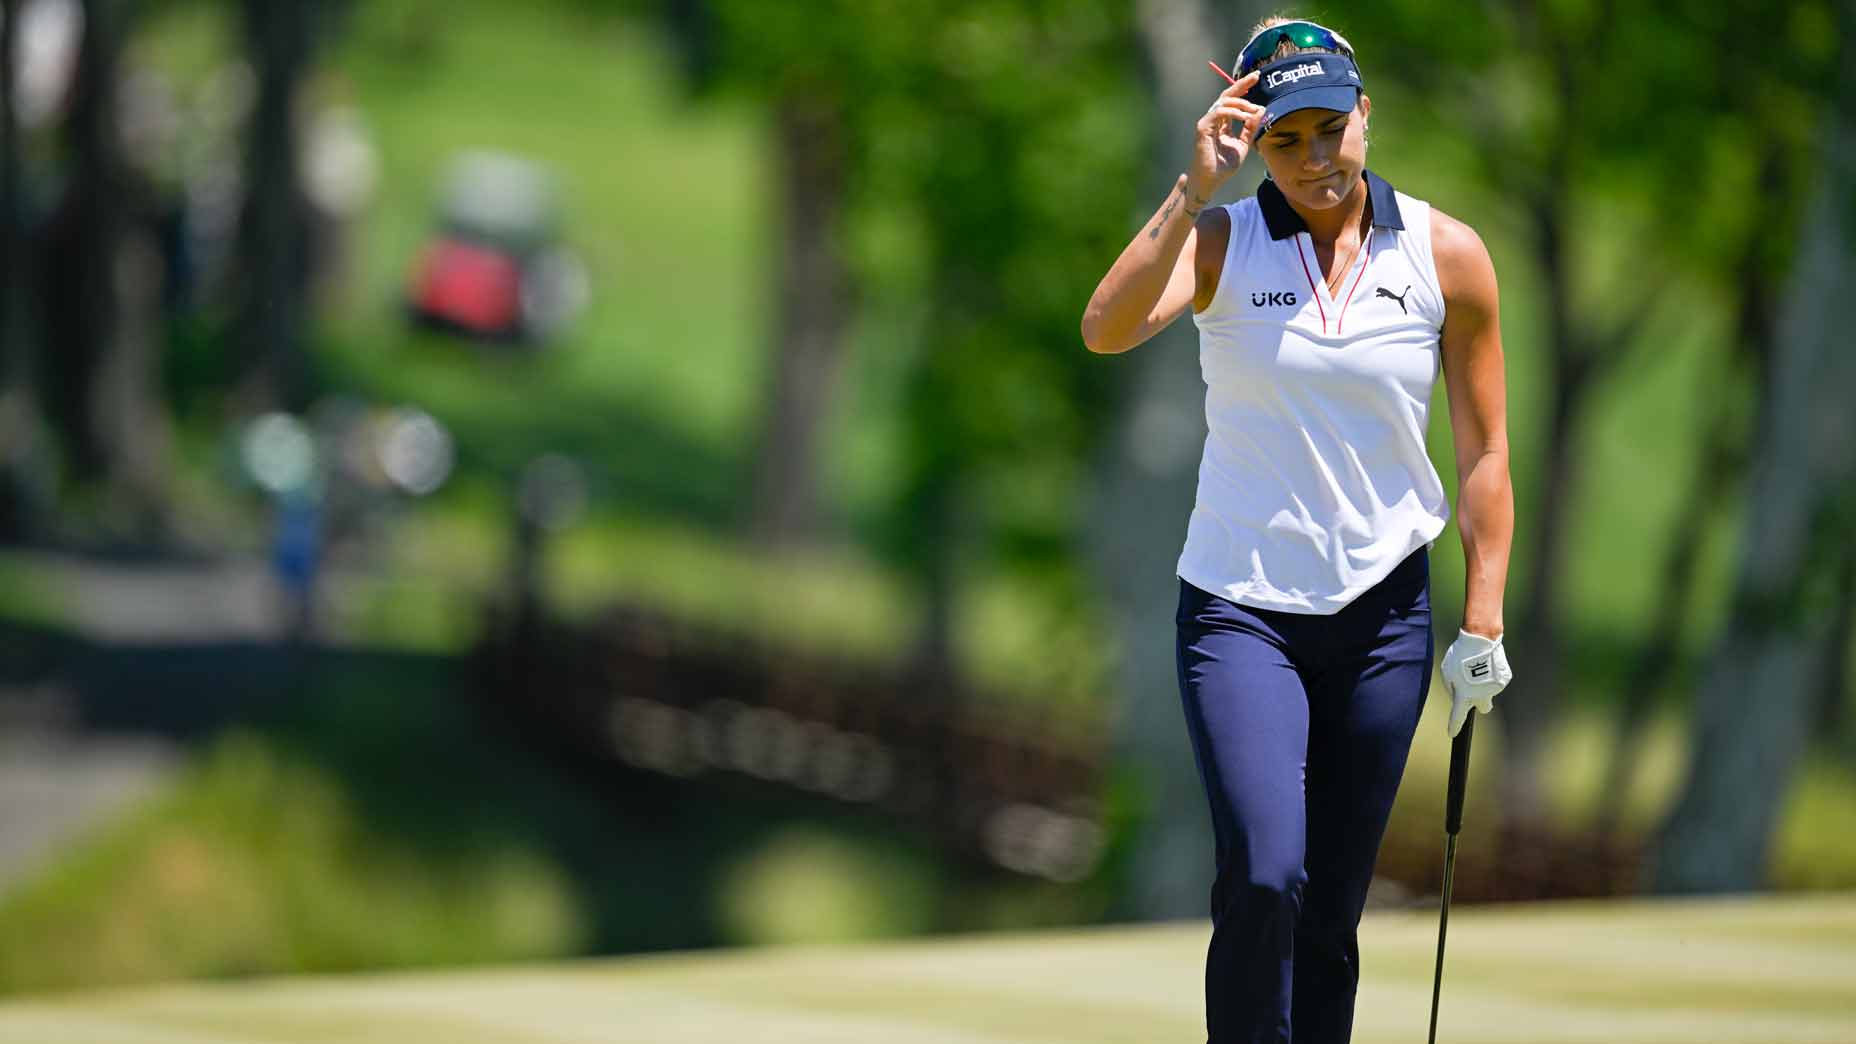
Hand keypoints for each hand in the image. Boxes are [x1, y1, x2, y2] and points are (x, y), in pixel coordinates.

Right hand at [1188, 70, 1262, 199]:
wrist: (1210, 182)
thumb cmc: (1223, 167)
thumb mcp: (1243, 145)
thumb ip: (1251, 128)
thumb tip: (1262, 110)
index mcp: (1222, 123)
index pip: (1233, 100)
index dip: (1244, 88)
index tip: (1256, 78)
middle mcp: (1213, 120)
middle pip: (1227, 95)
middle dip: (1242, 84)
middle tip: (1256, 76)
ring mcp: (1207, 123)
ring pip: (1224, 102)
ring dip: (1242, 103)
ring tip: (1254, 110)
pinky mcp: (1203, 128)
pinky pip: (1219, 112)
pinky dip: (1233, 112)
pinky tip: (1245, 117)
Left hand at [1439, 628, 1511, 737]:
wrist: (1481, 640)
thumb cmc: (1460, 655)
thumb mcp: (1447, 671)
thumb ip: (1451, 687)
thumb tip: (1457, 695)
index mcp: (1464, 695)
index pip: (1458, 716)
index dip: (1454, 726)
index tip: (1452, 733)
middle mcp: (1482, 695)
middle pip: (1483, 708)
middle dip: (1478, 702)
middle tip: (1472, 689)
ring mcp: (1495, 688)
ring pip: (1490, 691)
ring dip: (1484, 684)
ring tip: (1477, 667)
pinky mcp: (1504, 679)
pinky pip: (1496, 681)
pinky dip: (1491, 676)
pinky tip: (1487, 664)